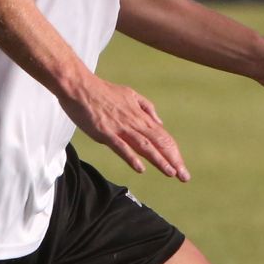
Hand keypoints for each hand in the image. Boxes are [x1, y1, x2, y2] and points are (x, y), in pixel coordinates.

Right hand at [62, 74, 189, 180]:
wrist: (80, 86)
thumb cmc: (102, 91)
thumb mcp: (130, 94)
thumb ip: (146, 107)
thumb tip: (160, 122)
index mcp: (140, 116)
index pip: (163, 137)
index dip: (174, 153)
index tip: (181, 167)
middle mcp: (134, 122)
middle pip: (159, 143)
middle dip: (173, 161)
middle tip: (184, 177)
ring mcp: (120, 127)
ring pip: (144, 146)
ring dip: (159, 160)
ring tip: (171, 173)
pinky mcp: (105, 132)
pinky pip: (121, 146)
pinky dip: (131, 157)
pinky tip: (140, 168)